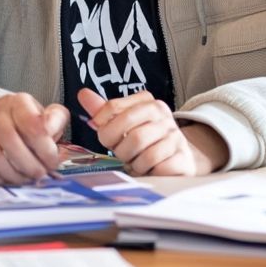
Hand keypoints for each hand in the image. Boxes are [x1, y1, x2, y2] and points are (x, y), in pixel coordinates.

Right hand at [0, 93, 68, 183]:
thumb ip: (55, 119)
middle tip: (41, 175)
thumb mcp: (49, 115)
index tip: (52, 161)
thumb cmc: (30, 124)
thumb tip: (49, 128)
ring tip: (28, 180)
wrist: (1, 126)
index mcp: (18, 102)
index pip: (31, 123)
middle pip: (9, 139)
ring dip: (14, 174)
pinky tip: (10, 180)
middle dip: (29, 163)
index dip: (44, 146)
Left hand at [77, 88, 227, 175]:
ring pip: (144, 153)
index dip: (104, 128)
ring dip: (134, 163)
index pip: (113, 108)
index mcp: (147, 102)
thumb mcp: (123, 124)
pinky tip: (150, 169)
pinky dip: (148, 172)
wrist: (177, 157)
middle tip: (122, 153)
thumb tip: (83, 94)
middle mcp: (164, 115)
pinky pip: (157, 167)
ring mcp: (175, 136)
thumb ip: (103, 111)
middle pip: (130, 134)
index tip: (106, 137)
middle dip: (120, 150)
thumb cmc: (144, 140)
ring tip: (136, 161)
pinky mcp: (182, 158)